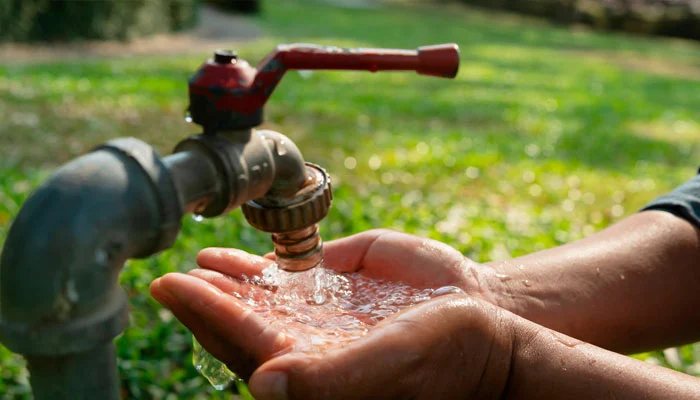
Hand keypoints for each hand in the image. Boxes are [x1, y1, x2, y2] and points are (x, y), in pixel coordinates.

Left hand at [150, 229, 509, 398]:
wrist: (484, 322)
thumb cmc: (443, 355)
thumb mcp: (386, 365)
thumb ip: (325, 380)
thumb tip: (263, 387)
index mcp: (312, 368)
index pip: (245, 343)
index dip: (207, 315)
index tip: (171, 287)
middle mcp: (308, 344)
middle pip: (240, 325)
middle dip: (201, 303)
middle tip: (165, 280)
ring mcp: (320, 313)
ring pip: (257, 300)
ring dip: (222, 284)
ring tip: (191, 268)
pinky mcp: (338, 285)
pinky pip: (286, 275)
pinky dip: (256, 266)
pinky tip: (229, 258)